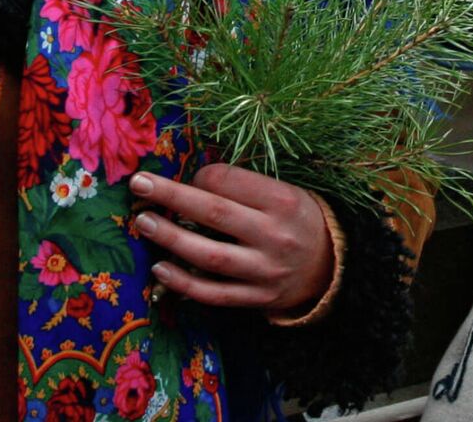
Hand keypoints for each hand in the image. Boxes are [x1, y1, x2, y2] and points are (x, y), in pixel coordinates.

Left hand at [128, 164, 333, 314]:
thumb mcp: (285, 194)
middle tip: (139, 185)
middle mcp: (274, 235)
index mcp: (282, 201)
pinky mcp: (256, 298)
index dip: (200, 175)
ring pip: (209, 255)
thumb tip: (192, 182)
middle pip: (214, 213)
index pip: (229, 181)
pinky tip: (160, 268)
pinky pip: (214, 293)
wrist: (333, 267)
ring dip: (171, 238)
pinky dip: (184, 282)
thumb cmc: (299, 221)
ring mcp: (264, 270)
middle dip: (171, 196)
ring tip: (144, 223)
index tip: (189, 176)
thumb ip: (245, 189)